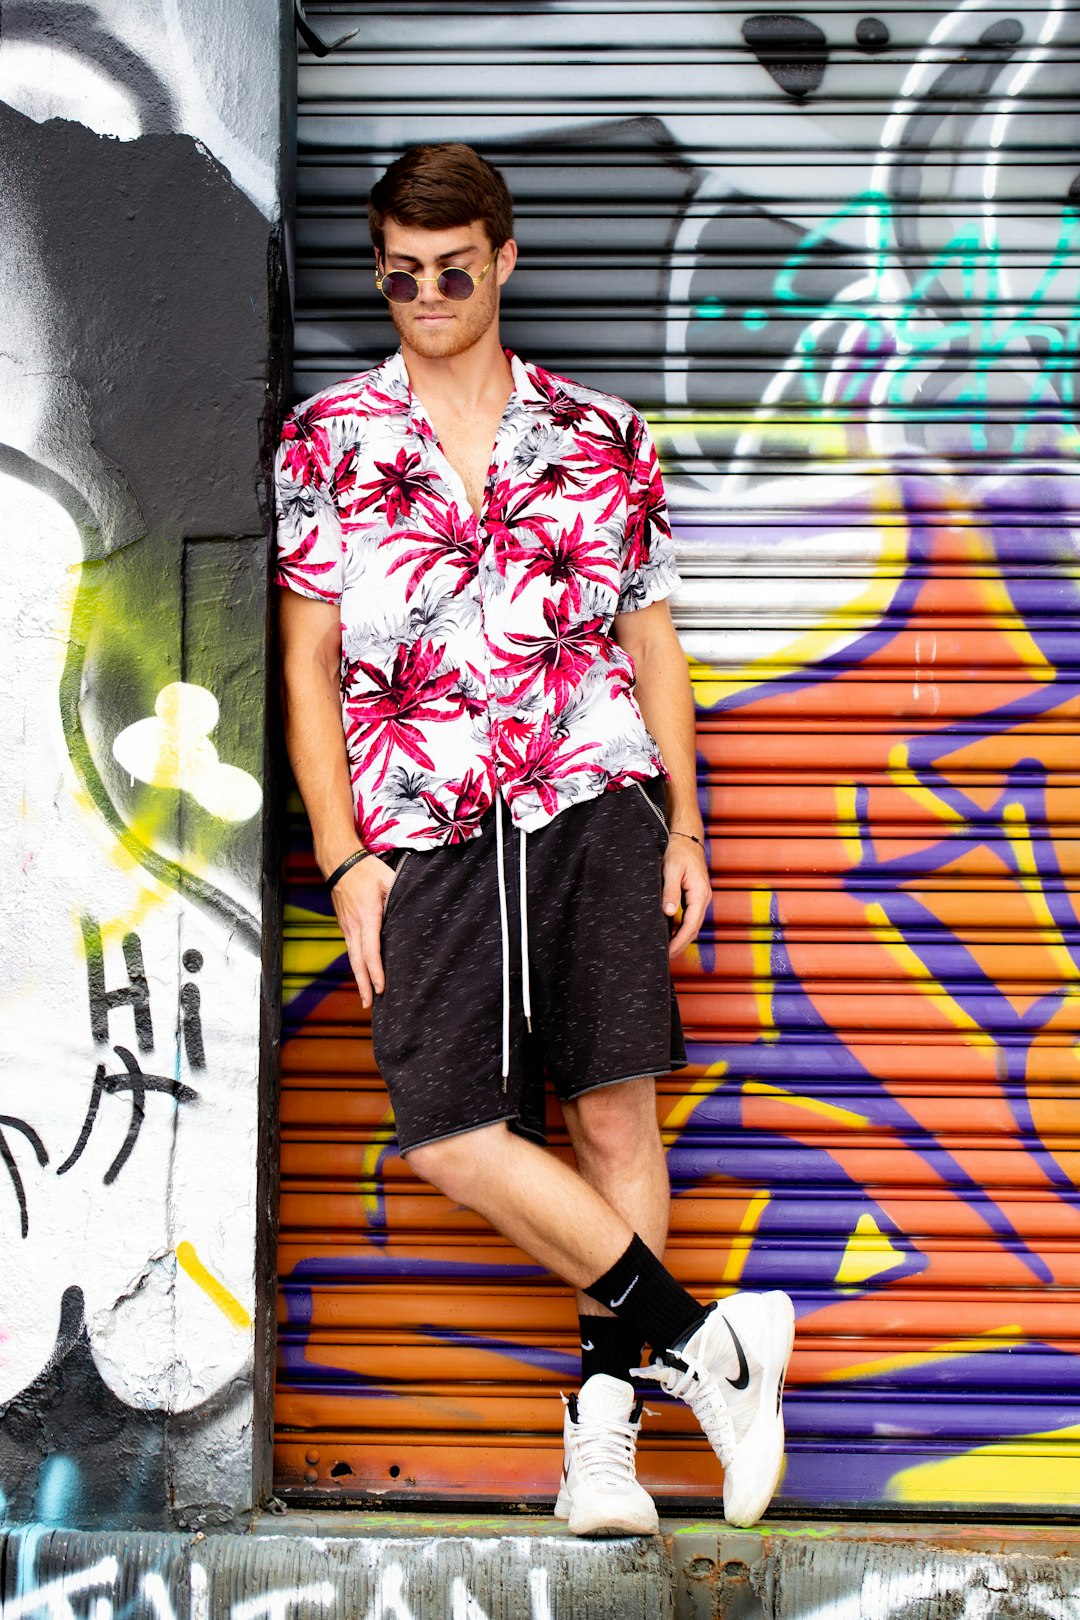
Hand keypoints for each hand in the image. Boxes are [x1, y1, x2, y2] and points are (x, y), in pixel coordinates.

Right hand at [330, 855, 396, 1008]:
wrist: (339, 863)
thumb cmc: (366, 870)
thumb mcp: (388, 879)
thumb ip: (399, 896)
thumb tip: (411, 912)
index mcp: (367, 916)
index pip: (371, 949)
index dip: (376, 970)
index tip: (381, 987)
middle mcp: (354, 926)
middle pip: (358, 961)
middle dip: (364, 984)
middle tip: (369, 1005)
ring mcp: (347, 927)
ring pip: (353, 958)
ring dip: (359, 979)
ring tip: (365, 999)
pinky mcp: (345, 926)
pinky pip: (351, 950)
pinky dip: (356, 966)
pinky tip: (361, 975)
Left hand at [662, 834, 709, 959]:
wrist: (687, 837)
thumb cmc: (678, 851)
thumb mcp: (671, 869)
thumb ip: (671, 891)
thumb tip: (668, 913)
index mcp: (700, 893)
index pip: (690, 925)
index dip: (679, 941)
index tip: (667, 952)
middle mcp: (703, 898)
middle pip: (693, 929)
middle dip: (680, 945)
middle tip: (664, 958)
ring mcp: (701, 898)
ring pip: (692, 925)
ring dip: (681, 939)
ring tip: (666, 951)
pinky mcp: (695, 896)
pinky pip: (690, 917)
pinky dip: (681, 929)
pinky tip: (670, 934)